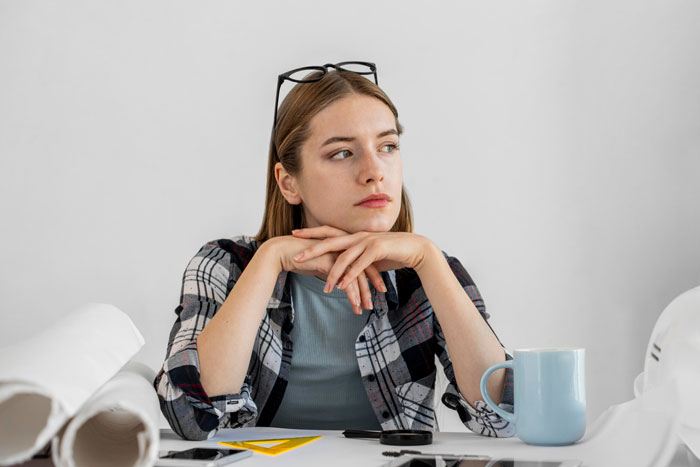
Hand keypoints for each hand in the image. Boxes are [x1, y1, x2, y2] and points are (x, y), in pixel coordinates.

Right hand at [271, 234, 382, 314]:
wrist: (282, 252)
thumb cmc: (300, 258)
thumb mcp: (321, 263)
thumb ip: (333, 269)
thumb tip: (340, 281)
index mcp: (343, 246)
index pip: (364, 261)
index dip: (372, 275)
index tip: (379, 287)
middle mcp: (343, 248)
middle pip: (365, 267)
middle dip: (373, 284)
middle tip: (378, 299)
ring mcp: (336, 254)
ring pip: (356, 276)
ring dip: (362, 294)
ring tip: (365, 308)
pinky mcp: (329, 262)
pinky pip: (344, 280)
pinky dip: (351, 294)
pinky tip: (354, 304)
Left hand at [291, 226, 431, 297]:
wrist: (414, 249)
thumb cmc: (392, 253)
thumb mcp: (369, 256)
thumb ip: (356, 260)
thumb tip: (343, 269)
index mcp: (354, 235)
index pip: (328, 232)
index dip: (311, 232)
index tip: (294, 233)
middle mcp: (358, 236)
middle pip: (330, 241)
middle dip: (313, 249)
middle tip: (297, 256)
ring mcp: (367, 241)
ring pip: (344, 257)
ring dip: (333, 273)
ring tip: (324, 287)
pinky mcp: (377, 250)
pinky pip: (359, 265)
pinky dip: (350, 276)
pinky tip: (342, 286)